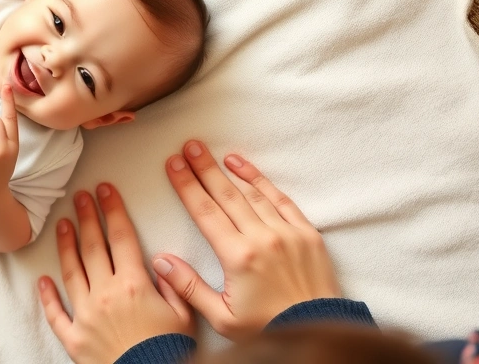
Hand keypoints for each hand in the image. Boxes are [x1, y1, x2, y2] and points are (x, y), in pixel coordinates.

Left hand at [39, 184, 193, 363]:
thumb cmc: (169, 354)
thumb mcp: (184, 318)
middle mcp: (106, 294)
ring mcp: (85, 315)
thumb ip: (173, 286)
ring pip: (71, 272)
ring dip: (66, 245)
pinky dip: (47, 296)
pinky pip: (55, 313)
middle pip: (92, 247)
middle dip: (86, 218)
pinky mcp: (73, 338)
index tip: (106, 190)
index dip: (113, 210)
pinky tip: (43, 280)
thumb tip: (159, 263)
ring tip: (62, 224)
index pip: (121, 237)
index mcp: (134, 285)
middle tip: (80, 197)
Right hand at [154, 141, 340, 338]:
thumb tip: (161, 261)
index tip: (174, 165)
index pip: (205, 212)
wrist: (317, 331)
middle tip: (190, 147)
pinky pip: (281, 200)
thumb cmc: (268, 328)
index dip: (187, 186)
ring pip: (253, 193)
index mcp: (238, 257)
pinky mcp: (307, 234)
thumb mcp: (221, 318)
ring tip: (214, 153)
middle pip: (226, 195)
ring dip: (231, 171)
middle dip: (204, 169)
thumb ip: (189, 287)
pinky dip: (262, 182)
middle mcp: (262, 238)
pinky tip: (247, 169)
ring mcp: (287, 233)